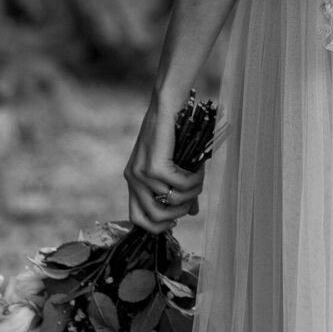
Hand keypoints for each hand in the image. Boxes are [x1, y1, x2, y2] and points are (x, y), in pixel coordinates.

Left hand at [124, 97, 205, 235]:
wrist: (168, 105)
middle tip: (193, 196)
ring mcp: (142, 174)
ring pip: (172, 202)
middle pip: (156, 218)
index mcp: (133, 181)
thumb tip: (192, 213)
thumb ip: (179, 190)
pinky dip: (195, 180)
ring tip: (199, 177)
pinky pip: (180, 185)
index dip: (159, 226)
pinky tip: (199, 168)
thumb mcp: (172, 165)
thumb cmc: (172, 132)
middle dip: (180, 212)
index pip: (137, 220)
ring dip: (192, 193)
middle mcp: (133, 180)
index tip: (177, 219)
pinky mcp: (154, 166)